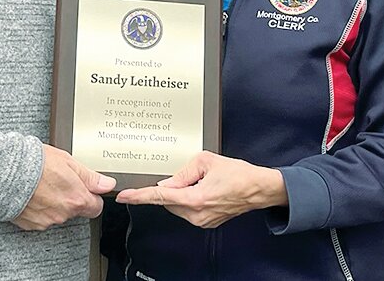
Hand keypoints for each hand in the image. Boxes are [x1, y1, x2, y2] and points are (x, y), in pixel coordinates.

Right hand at [13, 144, 115, 229]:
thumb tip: (107, 184)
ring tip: (42, 184)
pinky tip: (33, 193)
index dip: (92, 196)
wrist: (5, 172)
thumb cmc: (35, 163)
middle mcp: (64, 214)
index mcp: (76, 198)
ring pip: (58, 213)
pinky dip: (40, 208)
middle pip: (76, 210)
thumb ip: (89, 176)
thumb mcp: (67, 161)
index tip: (84, 187)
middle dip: (71, 197)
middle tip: (59, 180)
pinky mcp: (32, 224)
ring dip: (54, 202)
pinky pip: (42, 218)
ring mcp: (47, 221)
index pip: (96, 207)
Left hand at [114, 151, 286, 228]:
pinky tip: (202, 187)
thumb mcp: (206, 161)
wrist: (259, 189)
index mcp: (195, 199)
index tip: (124, 197)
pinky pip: (187, 209)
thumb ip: (182, 172)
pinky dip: (188, 197)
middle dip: (169, 187)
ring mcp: (202, 221)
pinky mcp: (207, 222)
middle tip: (187, 174)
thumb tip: (166, 183)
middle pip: (168, 201)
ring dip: (180, 192)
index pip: (160, 197)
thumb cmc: (238, 173)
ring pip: (177, 205)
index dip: (139, 196)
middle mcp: (197, 214)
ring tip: (201, 179)